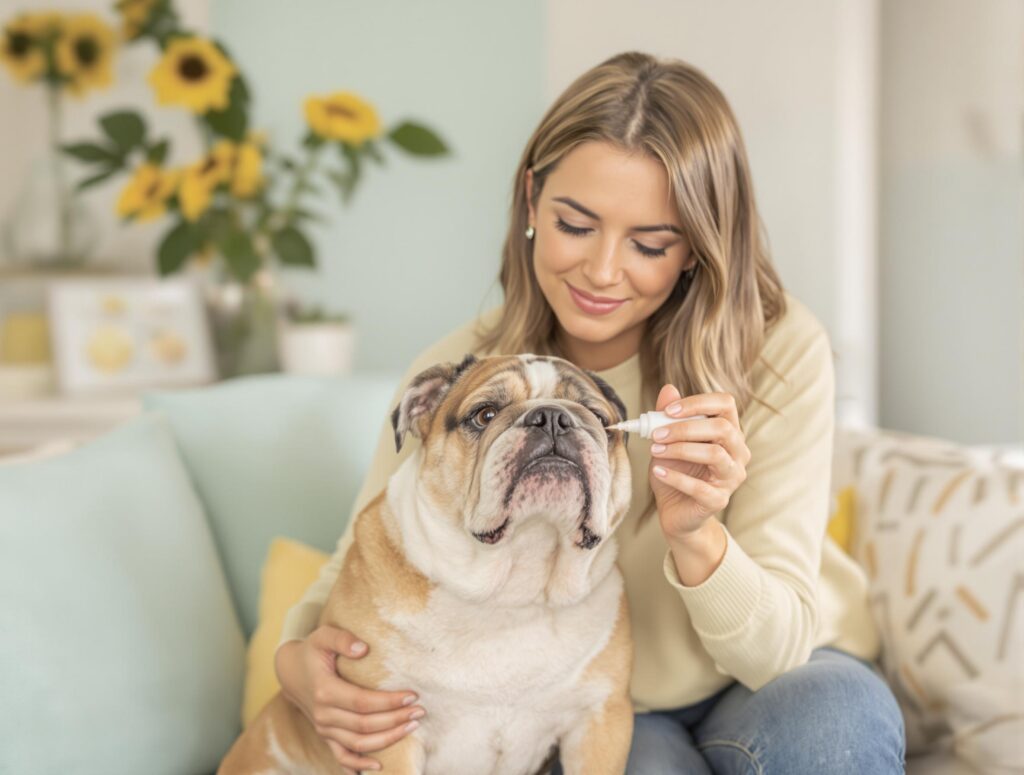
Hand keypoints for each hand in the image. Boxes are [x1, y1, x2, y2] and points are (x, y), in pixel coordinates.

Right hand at [274, 625, 425, 771]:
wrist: (291, 671)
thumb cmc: (313, 650)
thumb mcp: (324, 635)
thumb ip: (343, 639)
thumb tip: (363, 649)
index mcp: (324, 691)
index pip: (362, 702)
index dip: (388, 702)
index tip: (413, 695)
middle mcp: (323, 714)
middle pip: (364, 725)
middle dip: (395, 720)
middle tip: (420, 711)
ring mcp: (323, 729)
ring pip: (358, 743)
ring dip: (387, 739)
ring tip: (411, 727)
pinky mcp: (325, 736)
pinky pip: (342, 757)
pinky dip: (358, 765)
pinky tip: (379, 766)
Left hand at [648, 384, 750, 541]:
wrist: (675, 510)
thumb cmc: (676, 470)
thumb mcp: (667, 440)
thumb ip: (668, 417)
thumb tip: (668, 389)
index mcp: (729, 432)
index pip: (726, 404)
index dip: (698, 402)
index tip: (669, 410)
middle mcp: (738, 452)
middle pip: (722, 429)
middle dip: (685, 428)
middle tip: (657, 434)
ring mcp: (732, 477)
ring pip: (715, 455)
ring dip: (680, 449)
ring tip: (655, 451)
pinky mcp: (720, 500)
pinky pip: (700, 487)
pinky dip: (675, 477)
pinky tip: (658, 471)